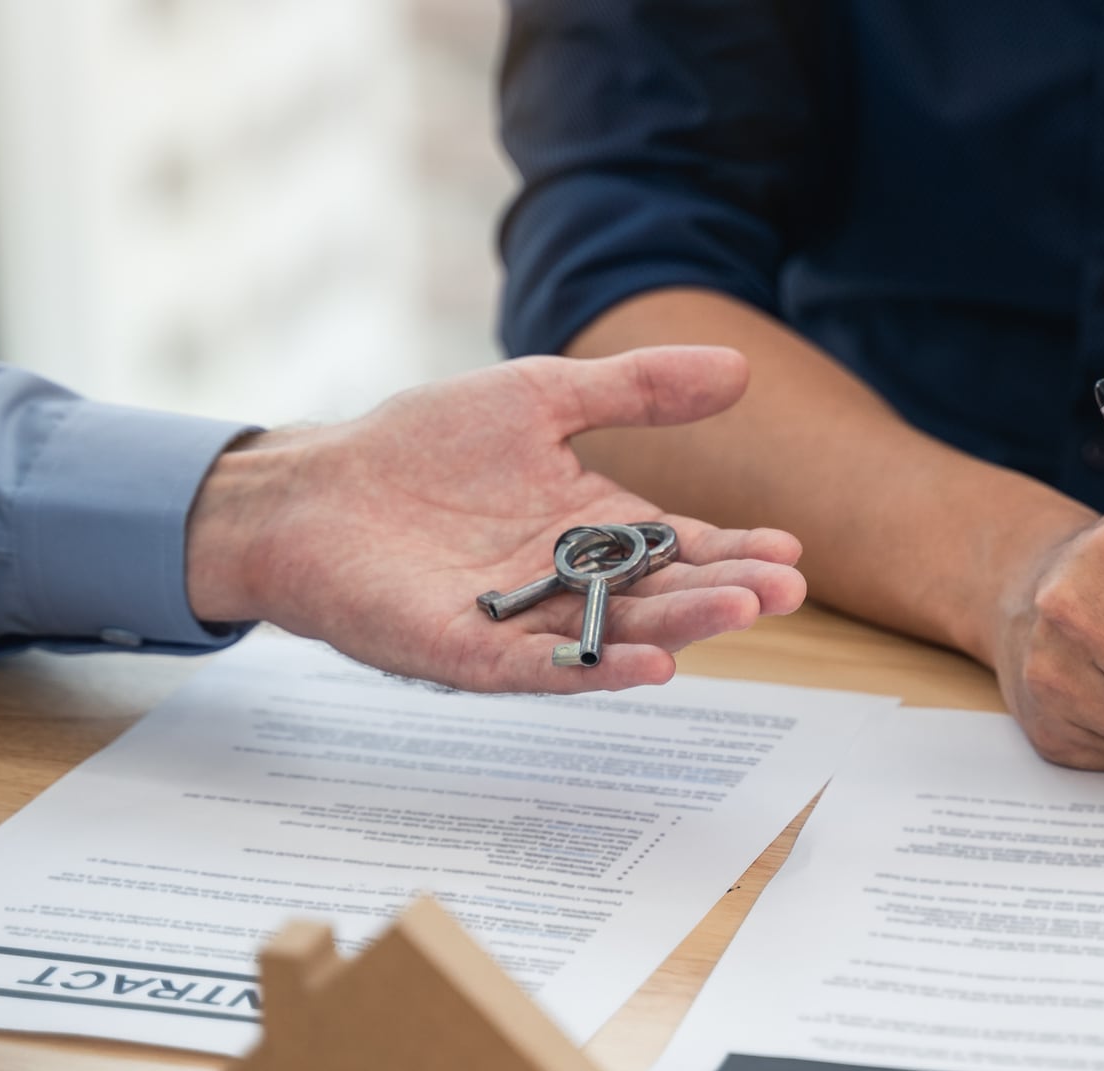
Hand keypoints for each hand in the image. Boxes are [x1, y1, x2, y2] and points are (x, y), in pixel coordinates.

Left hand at [184, 347, 805, 692]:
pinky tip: (650, 669)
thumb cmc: (422, 446)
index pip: (682, 548)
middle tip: (786, 591)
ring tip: (737, 615)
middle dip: (725, 595)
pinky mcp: (464, 652)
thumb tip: (739, 369)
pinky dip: (594, 669)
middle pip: (661, 597)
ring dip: (679, 630)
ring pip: (612, 634)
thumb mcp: (540, 397)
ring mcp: (522, 625)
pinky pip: (539, 669)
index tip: (789, 551)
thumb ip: (634, 390)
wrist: (314, 489)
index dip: (737, 552)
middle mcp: (571, 585)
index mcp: (596, 530)